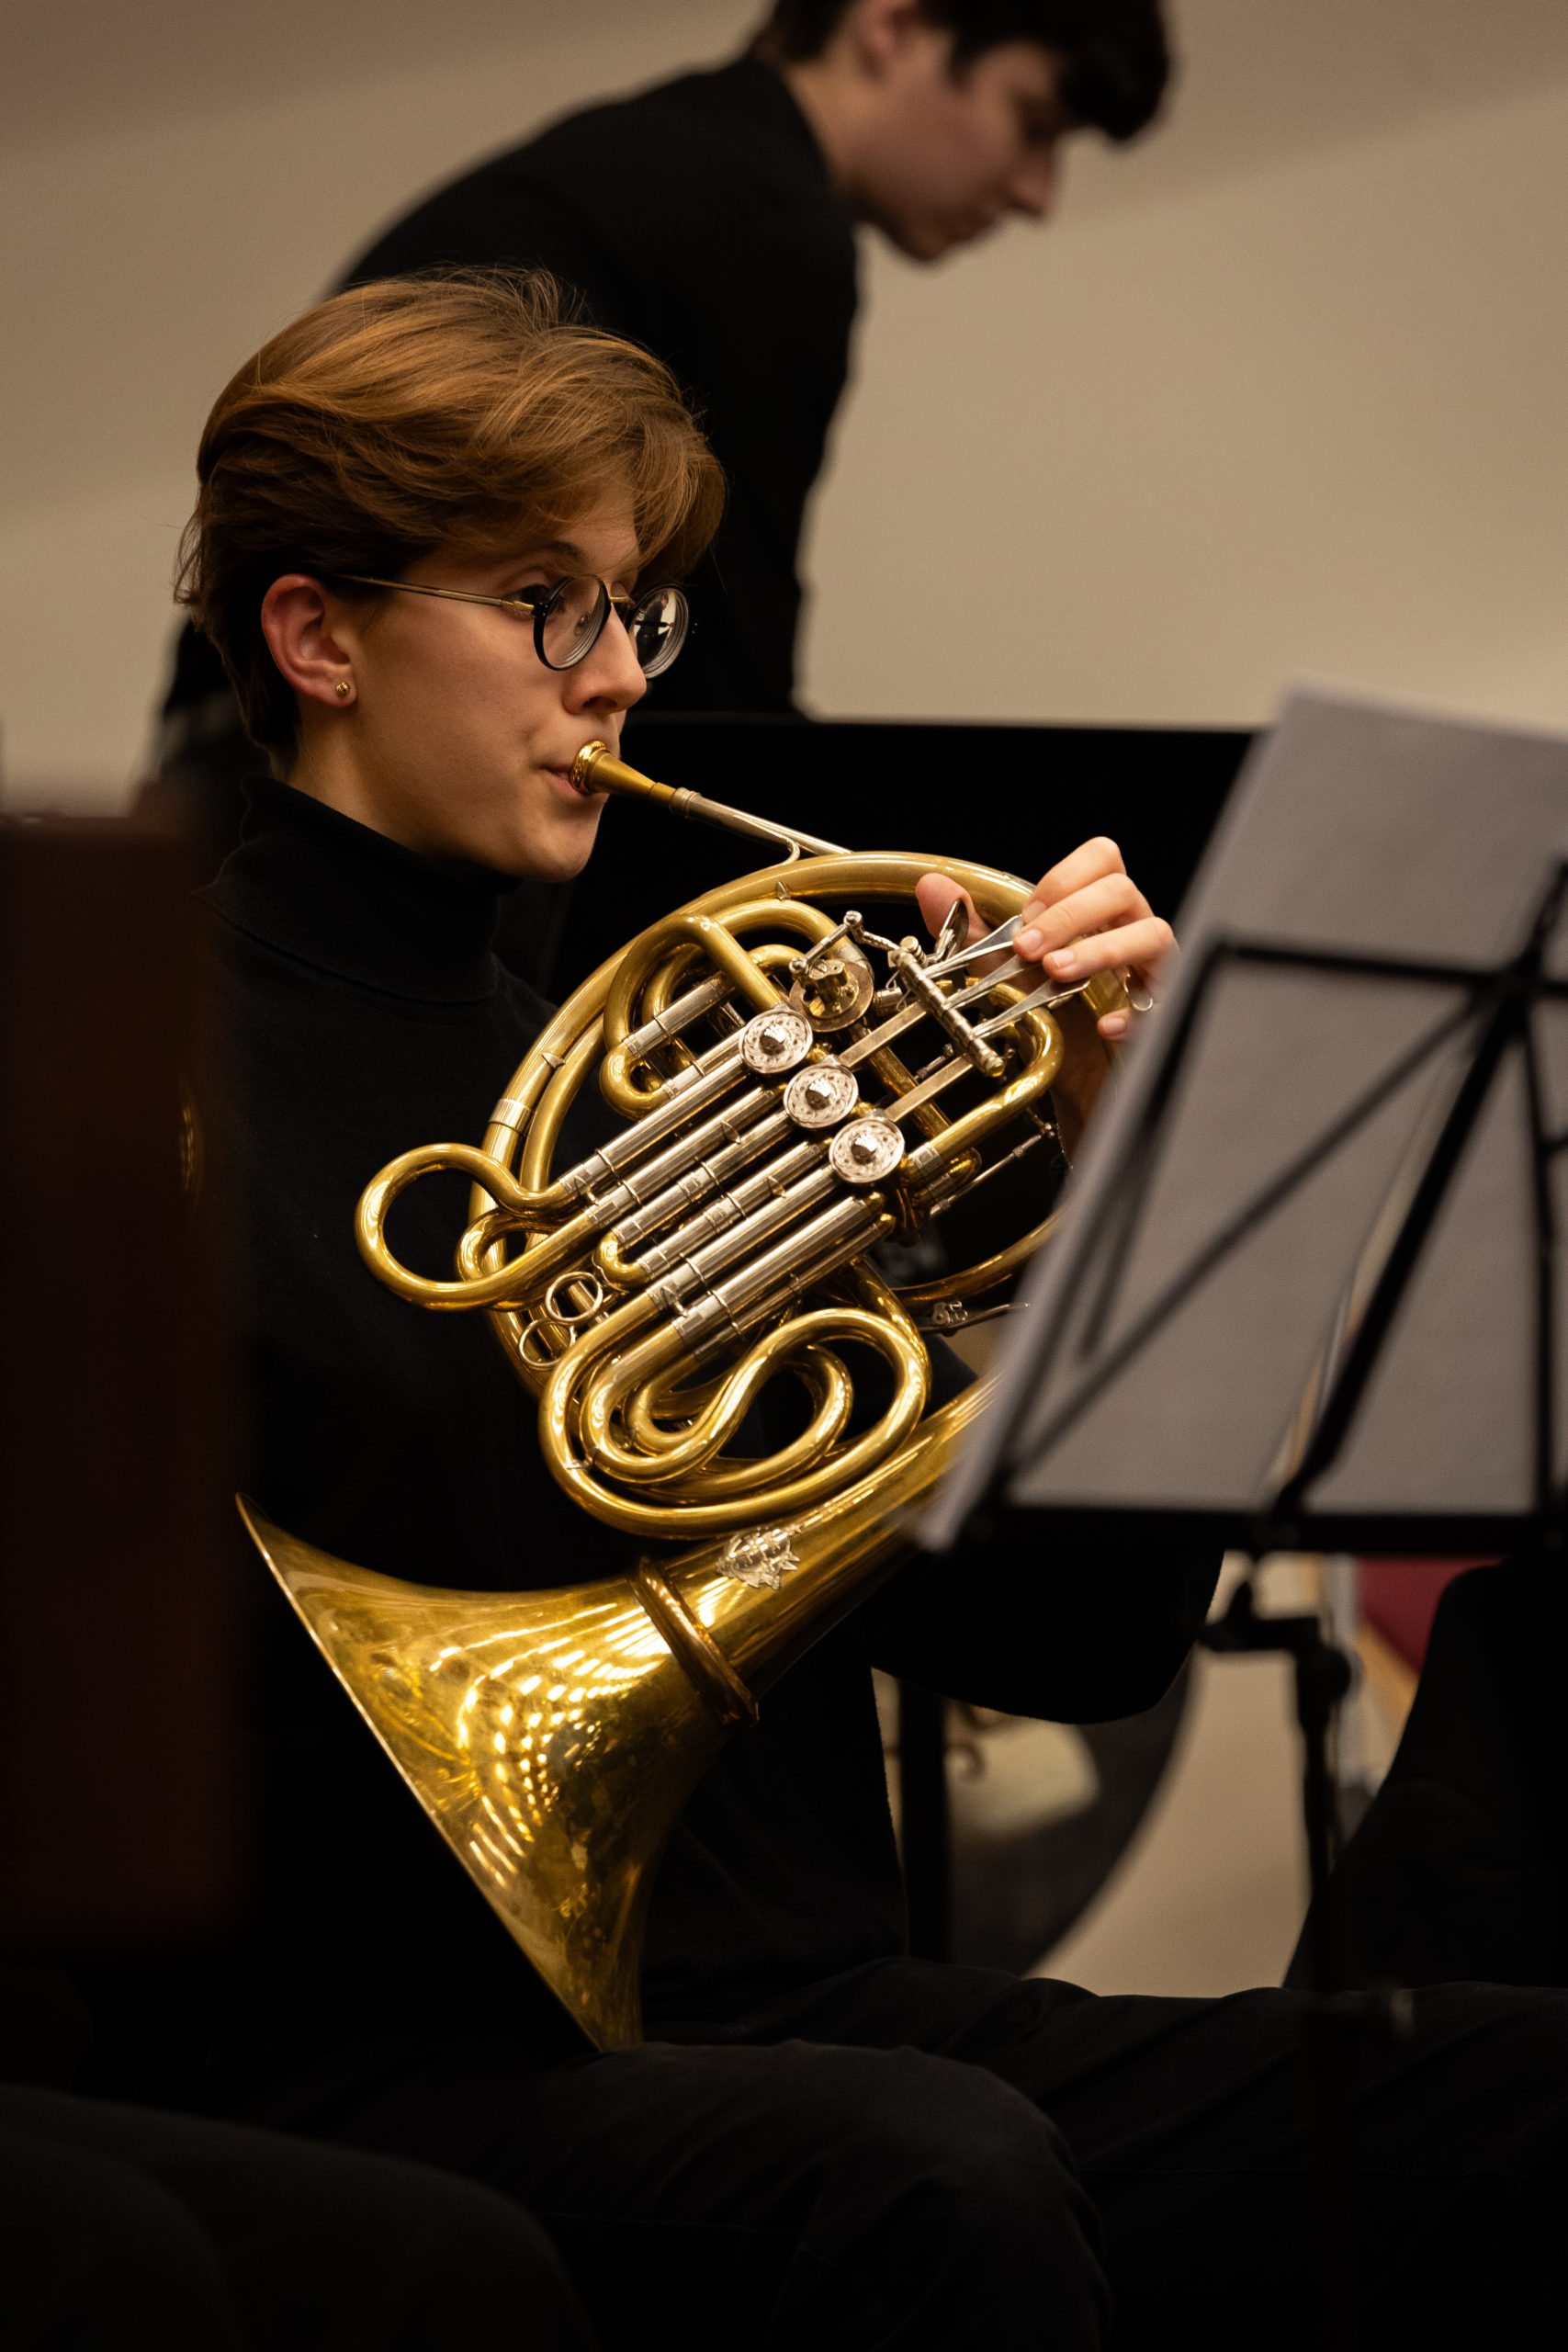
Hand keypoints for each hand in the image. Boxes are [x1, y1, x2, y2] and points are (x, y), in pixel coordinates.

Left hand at [916, 838, 1173, 1041]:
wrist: (1078, 1076)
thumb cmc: (1053, 1011)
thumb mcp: (1006, 969)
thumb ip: (973, 931)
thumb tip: (933, 888)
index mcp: (1097, 908)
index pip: (1101, 859)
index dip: (1064, 880)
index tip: (1026, 916)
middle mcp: (1132, 927)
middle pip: (1121, 890)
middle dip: (1070, 915)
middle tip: (1028, 949)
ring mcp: (1154, 967)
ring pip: (1153, 933)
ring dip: (1102, 950)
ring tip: (1057, 973)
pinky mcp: (1164, 1010)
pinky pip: (1166, 1002)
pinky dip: (1135, 1013)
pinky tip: (1106, 1026)